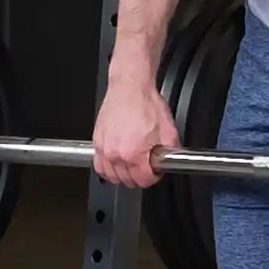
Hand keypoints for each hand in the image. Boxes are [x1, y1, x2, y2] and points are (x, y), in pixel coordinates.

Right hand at [92, 71, 178, 188]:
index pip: (144, 180)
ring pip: (112, 177)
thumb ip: (170, 152)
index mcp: (134, 153)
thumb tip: (168, 163)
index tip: (156, 170)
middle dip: (140, 176)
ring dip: (124, 175)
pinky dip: (108, 169)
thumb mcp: (169, 130)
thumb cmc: (146, 104)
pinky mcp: (97, 142)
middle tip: (146, 165)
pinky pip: (99, 166)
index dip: (154, 176)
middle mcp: (116, 153)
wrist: (130, 88)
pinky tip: (117, 164)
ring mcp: (104, 149)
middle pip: (128, 181)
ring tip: (133, 166)